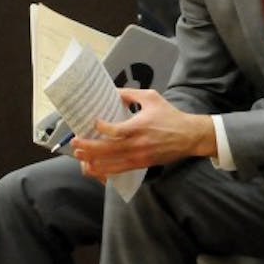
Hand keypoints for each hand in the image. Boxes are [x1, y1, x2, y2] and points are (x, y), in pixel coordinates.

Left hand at [73, 88, 216, 178]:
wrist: (188, 136)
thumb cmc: (170, 116)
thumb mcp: (152, 98)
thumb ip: (131, 94)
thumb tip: (113, 93)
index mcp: (138, 126)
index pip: (112, 131)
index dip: (99, 127)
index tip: (93, 122)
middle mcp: (136, 144)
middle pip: (106, 150)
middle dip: (87, 147)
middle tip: (75, 143)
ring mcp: (138, 157)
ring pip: (109, 165)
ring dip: (92, 162)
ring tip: (80, 158)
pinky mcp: (141, 165)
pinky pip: (118, 171)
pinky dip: (105, 171)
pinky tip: (95, 168)